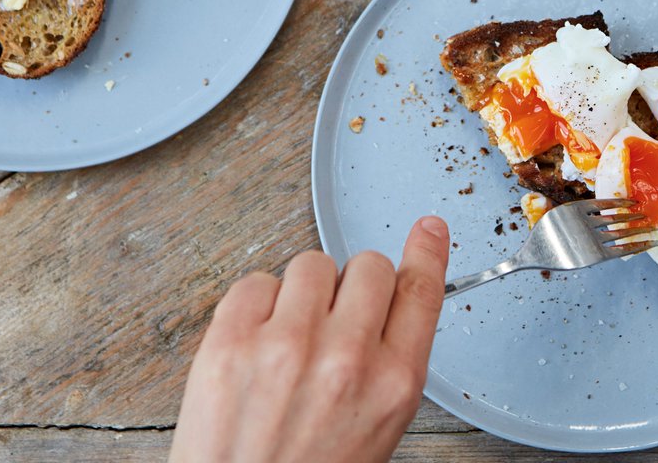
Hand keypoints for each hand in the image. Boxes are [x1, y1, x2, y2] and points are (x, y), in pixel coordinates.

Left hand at [169, 216, 450, 462]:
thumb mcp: (377, 428)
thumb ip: (389, 364)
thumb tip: (389, 303)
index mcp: (392, 385)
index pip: (420, 292)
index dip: (426, 252)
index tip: (427, 229)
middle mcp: (345, 358)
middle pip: (368, 266)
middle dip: (354, 286)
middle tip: (334, 318)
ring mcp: (286, 345)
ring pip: (312, 264)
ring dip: (304, 292)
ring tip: (290, 338)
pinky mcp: (230, 341)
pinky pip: (256, 281)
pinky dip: (257, 303)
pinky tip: (257, 341)